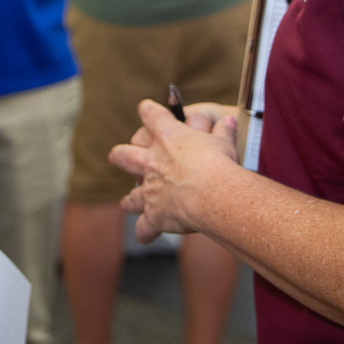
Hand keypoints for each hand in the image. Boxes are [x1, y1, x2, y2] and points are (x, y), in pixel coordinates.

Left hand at [110, 100, 240, 242]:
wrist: (213, 193)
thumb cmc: (219, 163)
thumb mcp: (224, 141)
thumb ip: (223, 130)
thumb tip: (229, 120)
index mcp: (168, 137)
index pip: (152, 116)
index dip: (147, 111)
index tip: (144, 108)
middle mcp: (152, 162)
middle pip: (126, 155)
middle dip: (120, 155)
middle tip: (114, 156)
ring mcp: (150, 190)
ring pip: (133, 195)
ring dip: (130, 200)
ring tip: (126, 203)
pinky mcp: (154, 215)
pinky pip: (145, 227)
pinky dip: (145, 232)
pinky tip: (145, 236)